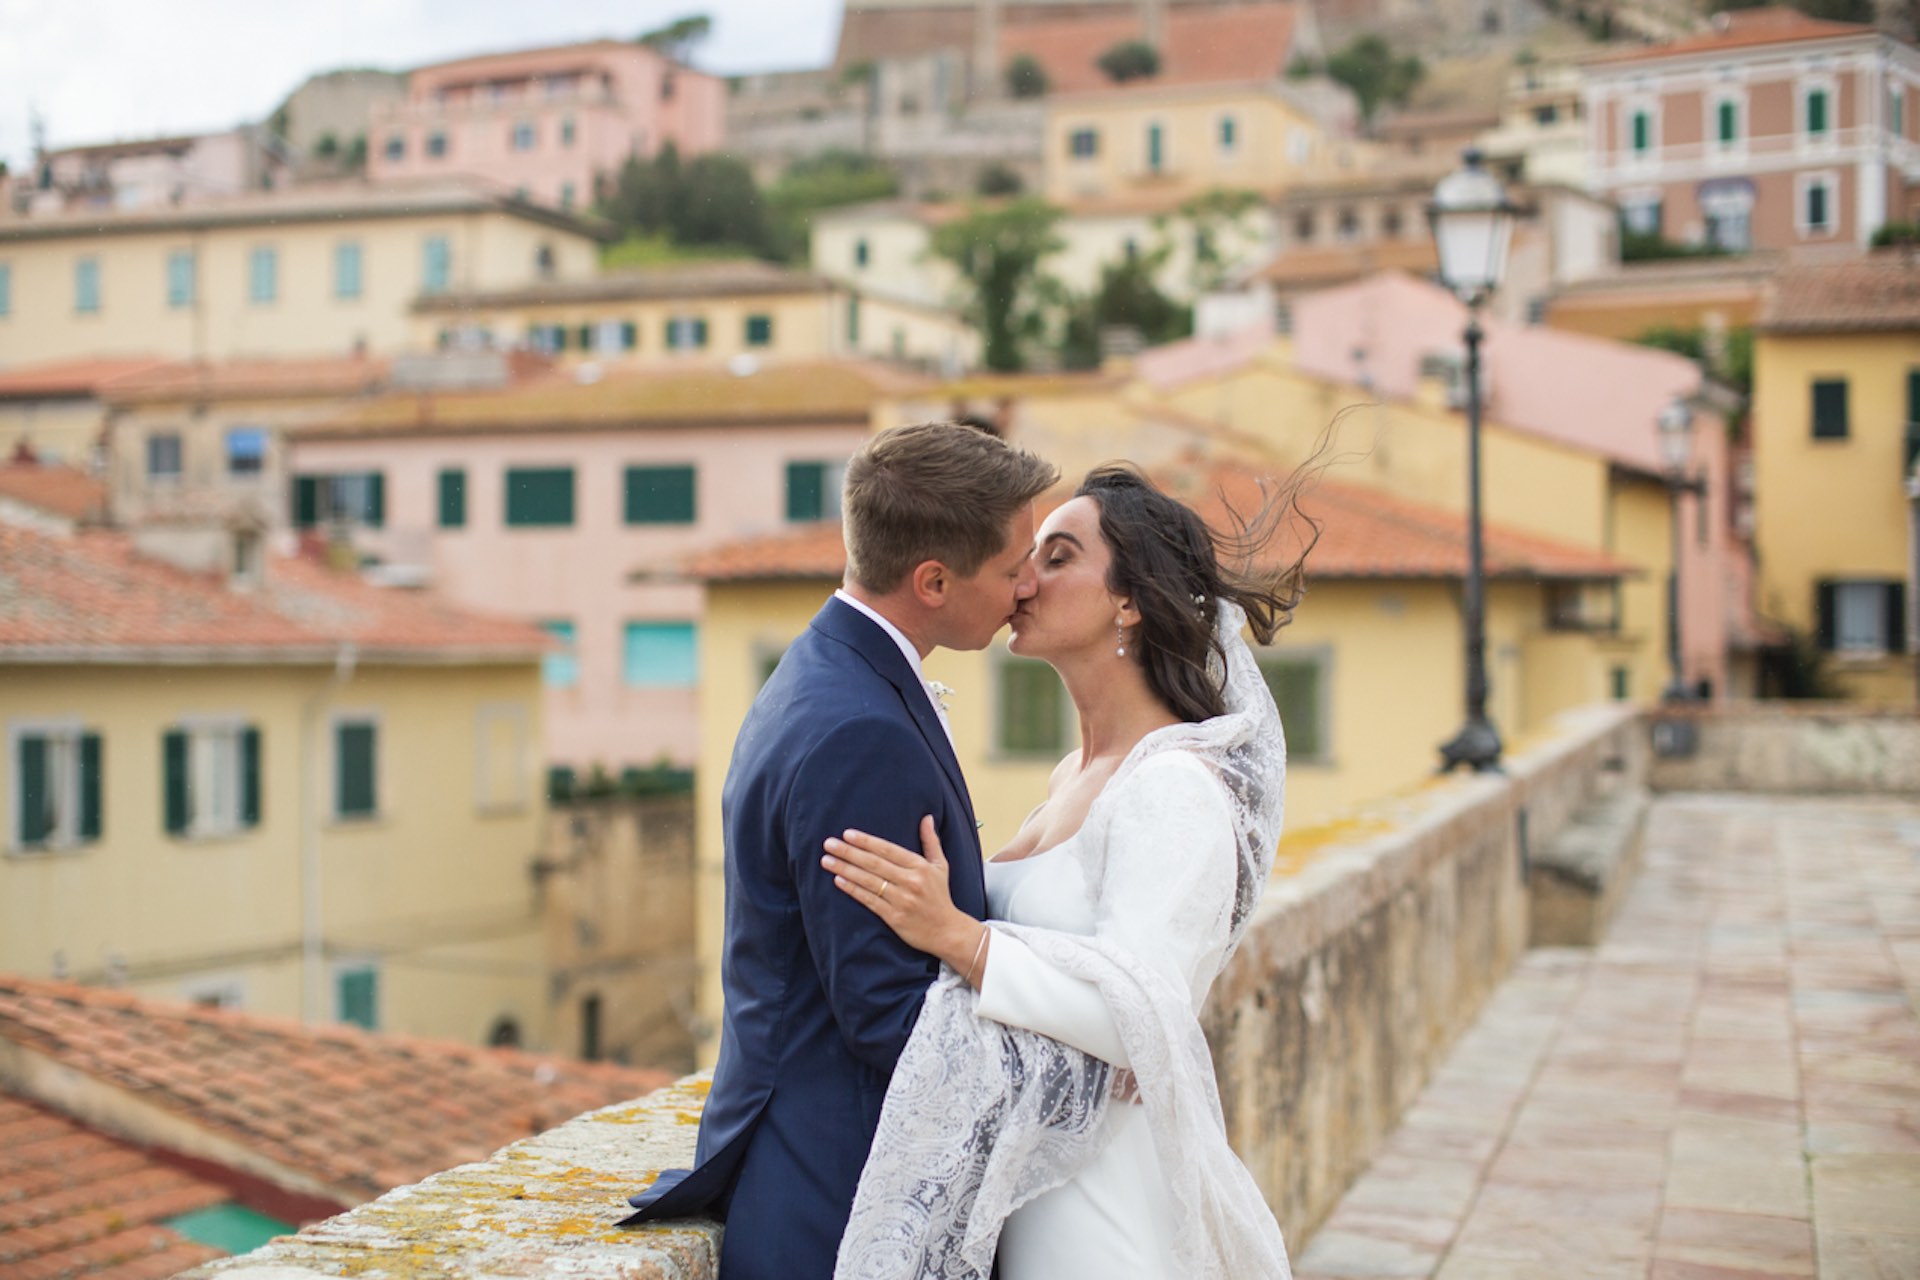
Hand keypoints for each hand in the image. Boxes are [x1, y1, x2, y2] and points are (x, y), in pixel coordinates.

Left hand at [824, 816, 978, 967]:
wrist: (947, 931)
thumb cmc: (940, 896)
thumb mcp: (940, 866)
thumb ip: (930, 841)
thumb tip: (926, 817)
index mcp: (920, 866)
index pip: (888, 850)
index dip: (866, 841)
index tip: (847, 834)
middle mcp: (910, 882)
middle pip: (874, 864)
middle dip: (849, 852)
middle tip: (828, 843)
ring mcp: (902, 900)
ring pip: (869, 881)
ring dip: (845, 869)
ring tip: (827, 861)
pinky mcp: (894, 918)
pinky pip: (870, 900)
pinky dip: (853, 890)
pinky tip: (839, 880)